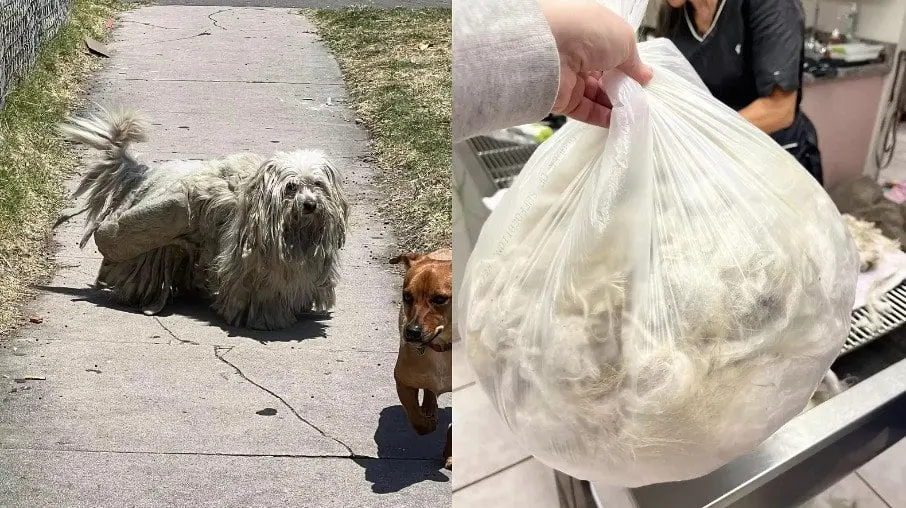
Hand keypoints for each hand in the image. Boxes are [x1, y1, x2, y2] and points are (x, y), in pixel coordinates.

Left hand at [539, 0, 653, 126]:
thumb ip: (634, 60)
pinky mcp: (563, 100)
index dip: (629, 67)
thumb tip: (644, 76)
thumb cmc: (587, 32)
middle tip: (640, 98)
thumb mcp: (623, 39)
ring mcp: (570, 78)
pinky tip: (618, 120)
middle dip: (624, 88)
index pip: (613, 54)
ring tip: (633, 111)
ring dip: (616, 105)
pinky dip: (603, 117)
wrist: (549, 49)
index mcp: (592, 34)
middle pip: (606, 77)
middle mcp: (579, 55)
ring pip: (597, 96)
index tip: (643, 80)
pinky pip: (586, 111)